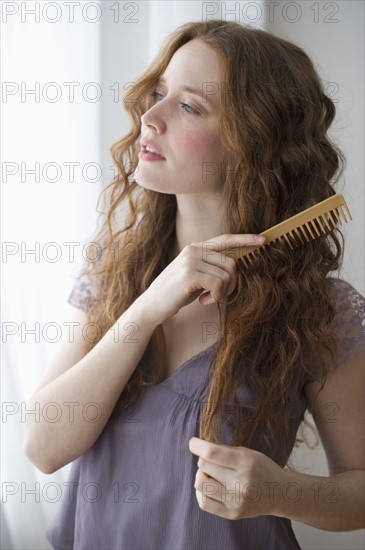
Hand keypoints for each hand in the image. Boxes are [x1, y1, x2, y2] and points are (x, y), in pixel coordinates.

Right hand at [140, 233, 264, 325]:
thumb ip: (210, 267)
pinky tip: (204, 301)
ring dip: (224, 293)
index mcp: (195, 248)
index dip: (244, 239)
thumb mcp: (194, 275)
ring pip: (227, 275)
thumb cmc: (176, 292)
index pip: (225, 239)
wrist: (152, 305)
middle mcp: (193, 250)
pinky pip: (219, 284)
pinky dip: (217, 296)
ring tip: (210, 299)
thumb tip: (234, 269)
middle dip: (233, 284)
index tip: (262, 240)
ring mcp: (190, 260)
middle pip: (232, 263)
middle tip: (221, 296)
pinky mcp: (189, 274)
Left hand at [188, 437, 286, 519]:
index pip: (212, 453)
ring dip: (202, 475)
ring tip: (210, 473)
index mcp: (246, 463)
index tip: (193, 443)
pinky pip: (204, 503)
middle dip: (204, 459)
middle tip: (211, 460)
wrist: (280, 493)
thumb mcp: (247, 452)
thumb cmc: (261, 468)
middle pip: (204, 466)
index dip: (197, 446)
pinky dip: (202, 492)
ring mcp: (236, 501)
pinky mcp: (232, 514)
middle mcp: (241, 483)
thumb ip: (224, 450)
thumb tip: (198, 448)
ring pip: (201, 484)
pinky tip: (209, 486)